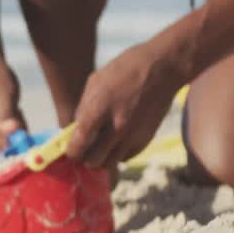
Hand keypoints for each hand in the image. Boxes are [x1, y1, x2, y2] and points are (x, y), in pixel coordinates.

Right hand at [0, 50, 26, 154]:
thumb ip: (8, 116)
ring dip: (13, 134)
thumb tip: (11, 132)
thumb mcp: (6, 94)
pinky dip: (8, 133)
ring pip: (4, 148)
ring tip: (11, 112)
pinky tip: (7, 117)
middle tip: (16, 114)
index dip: (21, 143)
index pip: (4, 149)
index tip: (28, 128)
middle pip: (5, 151)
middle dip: (16, 137)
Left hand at [65, 42, 185, 171]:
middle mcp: (117, 126)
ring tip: (97, 147)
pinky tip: (114, 142)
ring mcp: (134, 135)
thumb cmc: (125, 69)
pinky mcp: (146, 138)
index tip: (70, 149)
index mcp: (100, 109)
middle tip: (83, 149)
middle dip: (84, 157)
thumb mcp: (96, 81)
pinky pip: (125, 158)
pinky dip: (117, 154)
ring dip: (100, 159)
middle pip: (93, 160)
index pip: (79, 144)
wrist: (163, 68)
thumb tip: (76, 129)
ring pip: (110, 164)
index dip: (71, 151)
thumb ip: (84, 108)